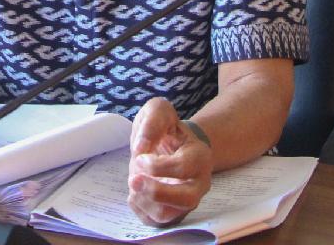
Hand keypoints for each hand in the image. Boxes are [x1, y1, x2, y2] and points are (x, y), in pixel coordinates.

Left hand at [126, 97, 212, 225]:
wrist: (172, 144)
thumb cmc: (167, 129)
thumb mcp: (159, 111)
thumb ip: (154, 120)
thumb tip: (141, 147)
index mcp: (200, 156)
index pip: (184, 167)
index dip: (158, 165)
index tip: (139, 155)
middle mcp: (199, 183)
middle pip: (186, 200)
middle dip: (155, 192)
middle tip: (133, 179)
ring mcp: (187, 201)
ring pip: (168, 215)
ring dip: (144, 201)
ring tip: (134, 183)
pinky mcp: (172, 212)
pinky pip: (155, 222)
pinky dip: (140, 210)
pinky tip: (135, 193)